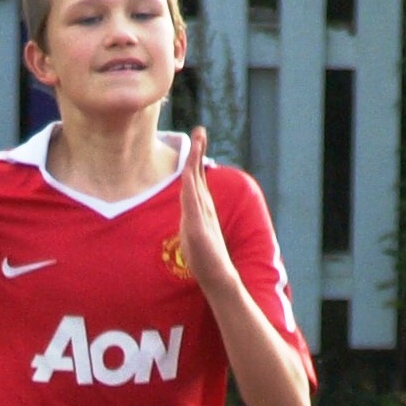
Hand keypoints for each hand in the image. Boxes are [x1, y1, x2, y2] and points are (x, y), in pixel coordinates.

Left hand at [176, 126, 236, 290]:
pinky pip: (193, 204)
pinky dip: (190, 188)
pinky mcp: (199, 229)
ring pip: (196, 184)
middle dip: (198, 151)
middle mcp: (203, 207)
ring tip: (197, 143)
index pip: (195, 178)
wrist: (218, 276)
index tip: (195, 139)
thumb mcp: (192, 232)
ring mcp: (202, 216)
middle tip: (199, 130)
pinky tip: (187, 174)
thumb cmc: (205, 258)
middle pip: (198, 174)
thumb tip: (187, 208)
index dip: (194, 158)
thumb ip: (190, 217)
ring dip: (195, 162)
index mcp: (200, 207)